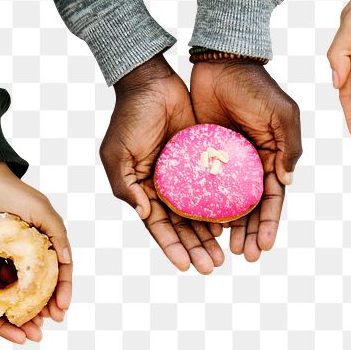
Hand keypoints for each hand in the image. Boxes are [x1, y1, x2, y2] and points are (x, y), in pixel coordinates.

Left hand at [0, 162, 73, 326]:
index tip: (62, 310)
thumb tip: (68, 260)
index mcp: (49, 238)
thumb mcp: (40, 211)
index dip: (64, 291)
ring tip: (29, 323)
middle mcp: (34, 248)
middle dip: (48, 305)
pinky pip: (3, 279)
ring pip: (24, 285)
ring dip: (28, 305)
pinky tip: (6, 309)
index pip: (61, 271)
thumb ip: (57, 234)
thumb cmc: (11, 192)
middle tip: (49, 324)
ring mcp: (14, 252)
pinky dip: (7, 295)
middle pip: (44, 283)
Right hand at [102, 55, 224, 274]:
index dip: (173, 248)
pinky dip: (222, 207)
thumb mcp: (116, 154)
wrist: (152, 82)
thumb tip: (142, 213)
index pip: (159, 227)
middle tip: (213, 266)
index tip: (187, 267)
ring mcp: (185, 176)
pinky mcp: (203, 160)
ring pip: (200, 213)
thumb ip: (126, 185)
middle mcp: (165, 188)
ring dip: (211, 235)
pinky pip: (215, 189)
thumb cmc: (128, 117)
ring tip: (226, 253)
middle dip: (197, 248)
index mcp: (143, 191)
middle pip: (183, 227)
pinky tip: (234, 222)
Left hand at [189, 61, 301, 261]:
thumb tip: (287, 181)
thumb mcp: (282, 113)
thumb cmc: (256, 87)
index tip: (264, 247)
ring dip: (228, 229)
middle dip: (250, 235)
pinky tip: (201, 227)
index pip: (273, 199)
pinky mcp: (203, 158)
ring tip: (223, 251)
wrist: (220, 62)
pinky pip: (203, 189)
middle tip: (243, 256)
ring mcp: (226, 164)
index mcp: (273, 159)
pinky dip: (204, 209)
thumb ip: (289, 146)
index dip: (270, 224)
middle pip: (252, 210)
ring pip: (228, 205)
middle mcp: (251, 166)